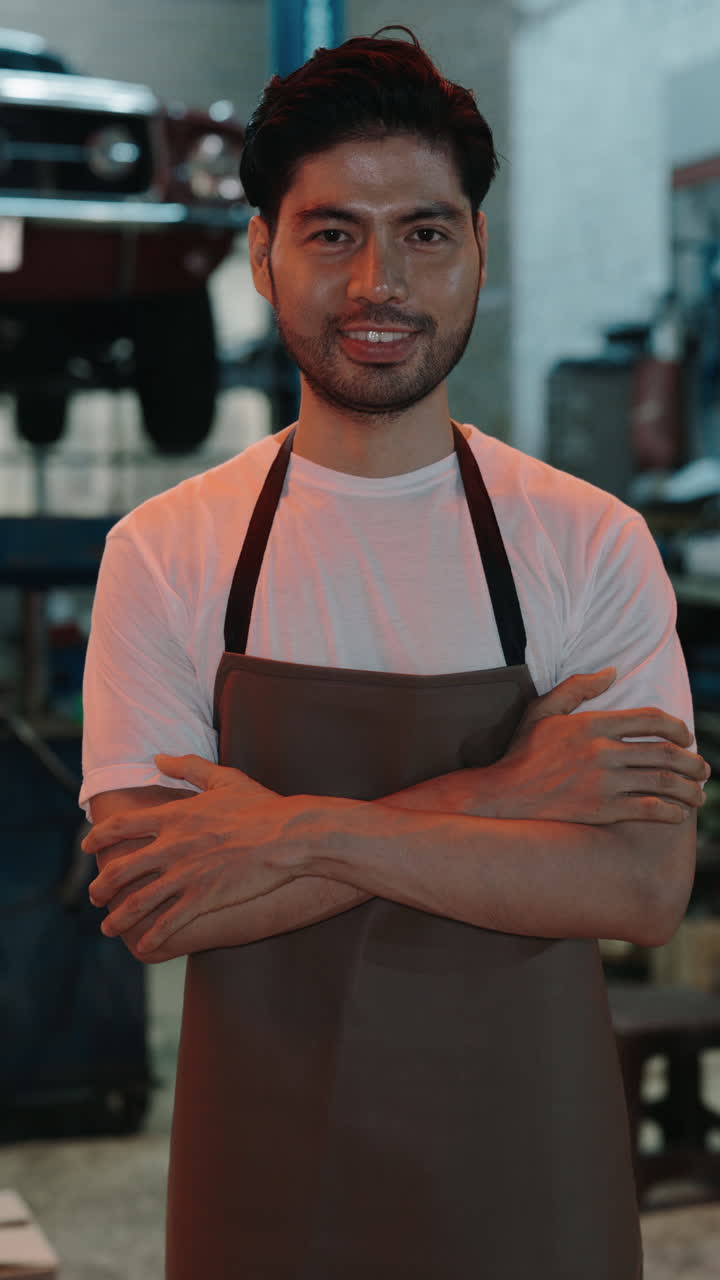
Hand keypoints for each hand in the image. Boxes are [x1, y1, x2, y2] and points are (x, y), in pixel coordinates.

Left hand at [84, 753, 304, 954]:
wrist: (288, 837)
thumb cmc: (261, 807)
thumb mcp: (224, 779)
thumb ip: (188, 766)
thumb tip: (158, 757)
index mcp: (174, 816)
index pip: (122, 827)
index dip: (98, 837)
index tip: (87, 847)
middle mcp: (172, 846)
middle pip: (120, 869)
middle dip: (101, 886)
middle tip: (95, 896)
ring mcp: (186, 874)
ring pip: (137, 901)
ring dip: (118, 917)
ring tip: (107, 927)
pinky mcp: (203, 897)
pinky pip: (168, 921)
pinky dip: (152, 934)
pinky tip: (145, 945)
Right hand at [483, 667, 709, 823]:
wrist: (503, 795)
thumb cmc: (522, 751)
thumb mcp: (542, 710)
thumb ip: (578, 687)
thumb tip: (612, 672)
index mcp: (592, 725)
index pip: (651, 719)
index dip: (677, 727)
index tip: (686, 737)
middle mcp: (602, 752)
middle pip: (665, 753)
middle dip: (693, 762)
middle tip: (703, 769)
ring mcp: (604, 783)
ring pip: (663, 782)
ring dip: (690, 788)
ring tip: (698, 794)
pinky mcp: (602, 811)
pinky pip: (649, 809)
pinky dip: (671, 812)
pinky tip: (678, 814)